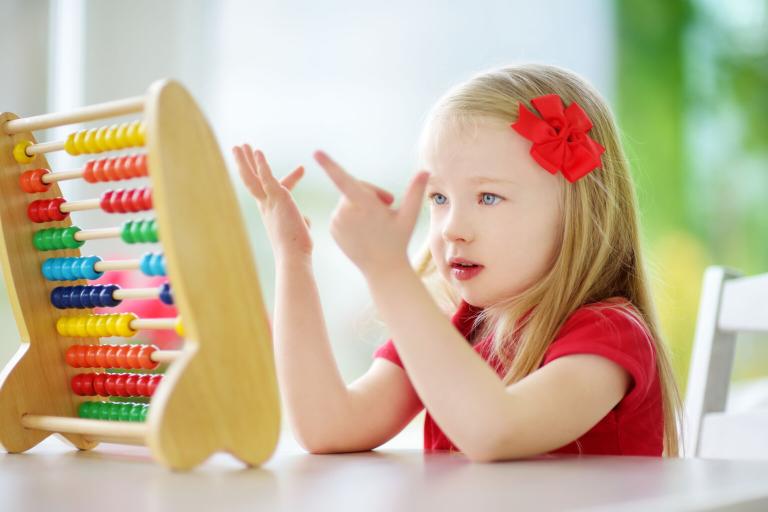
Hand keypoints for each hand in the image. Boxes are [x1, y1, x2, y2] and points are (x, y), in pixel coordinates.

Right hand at [233, 144, 312, 258]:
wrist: (292, 256)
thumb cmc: (297, 248)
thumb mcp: (300, 231)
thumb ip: (301, 222)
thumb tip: (305, 221)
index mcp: (271, 211)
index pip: (277, 189)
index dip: (291, 178)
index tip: (302, 168)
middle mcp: (266, 206)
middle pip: (252, 180)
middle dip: (246, 163)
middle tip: (240, 148)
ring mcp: (269, 202)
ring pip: (252, 178)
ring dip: (246, 161)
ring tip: (241, 145)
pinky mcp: (277, 198)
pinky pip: (267, 178)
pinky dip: (262, 165)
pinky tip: (257, 151)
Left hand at [314, 150, 428, 275]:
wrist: (382, 268)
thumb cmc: (398, 241)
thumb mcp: (410, 216)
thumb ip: (415, 191)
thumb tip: (425, 171)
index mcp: (364, 205)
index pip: (344, 180)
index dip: (330, 165)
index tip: (316, 153)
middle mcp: (346, 212)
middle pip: (355, 188)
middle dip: (371, 193)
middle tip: (389, 206)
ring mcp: (337, 221)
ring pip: (348, 200)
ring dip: (361, 205)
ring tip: (375, 222)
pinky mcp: (332, 229)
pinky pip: (342, 212)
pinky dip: (352, 215)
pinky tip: (364, 229)